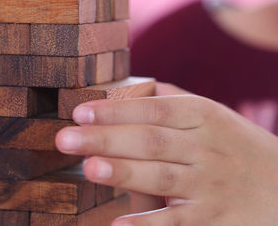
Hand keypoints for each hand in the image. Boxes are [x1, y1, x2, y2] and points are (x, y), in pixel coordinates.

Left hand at [55, 83, 277, 224]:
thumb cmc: (237, 145)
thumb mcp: (214, 115)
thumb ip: (174, 102)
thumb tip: (130, 90)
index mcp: (203, 116)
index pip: (153, 110)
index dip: (115, 111)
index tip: (79, 112)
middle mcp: (206, 148)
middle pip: (150, 141)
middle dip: (106, 139)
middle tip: (65, 139)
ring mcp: (211, 186)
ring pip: (161, 178)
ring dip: (123, 173)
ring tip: (88, 168)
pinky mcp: (215, 219)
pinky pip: (178, 223)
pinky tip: (117, 225)